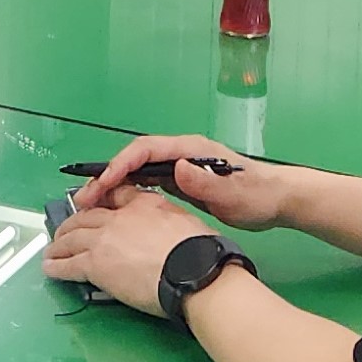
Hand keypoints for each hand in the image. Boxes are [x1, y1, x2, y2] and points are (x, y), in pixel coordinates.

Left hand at [43, 188, 215, 317]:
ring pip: (72, 237)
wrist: (193, 270)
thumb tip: (165, 231)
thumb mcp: (184, 222)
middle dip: (72, 224)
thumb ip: (167, 220)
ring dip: (59, 244)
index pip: (115, 195)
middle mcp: (120, 217)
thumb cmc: (198, 253)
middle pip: (86, 215)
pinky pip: (68, 264)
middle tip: (65, 231)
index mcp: (144, 204)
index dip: (100, 199)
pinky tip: (50, 269)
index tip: (92, 205)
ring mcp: (104, 239)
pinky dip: (56, 266)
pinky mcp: (95, 264)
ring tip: (52, 251)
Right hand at [72, 133, 291, 231]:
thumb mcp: (234, 193)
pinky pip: (146, 184)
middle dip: (109, 176)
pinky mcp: (181, 182)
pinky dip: (128, 194)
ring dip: (114, 186)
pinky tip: (116, 211)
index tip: (103, 183)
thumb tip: (178, 168)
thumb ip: (206, 183)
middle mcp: (181, 154)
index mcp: (190, 149)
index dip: (121, 164)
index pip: (146, 149)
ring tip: (92, 205)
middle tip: (85, 198)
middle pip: (135, 159)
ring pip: (137, 172)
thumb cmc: (257, 195)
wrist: (276, 200)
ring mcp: (180, 167)